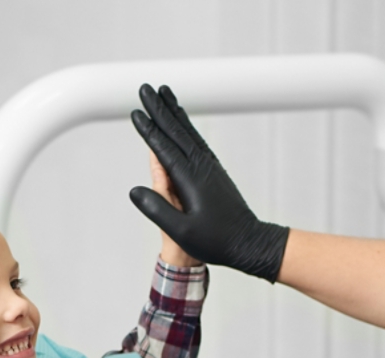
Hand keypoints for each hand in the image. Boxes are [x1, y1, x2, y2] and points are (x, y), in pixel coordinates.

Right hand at [129, 84, 288, 281]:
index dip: (149, 129)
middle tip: (146, 89)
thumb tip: (134, 191)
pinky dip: (186, 127)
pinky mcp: (214, 171)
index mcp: (191, 179)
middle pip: (176, 130)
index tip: (136, 112)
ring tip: (164, 95)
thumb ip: (157, 210)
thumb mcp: (181, 232)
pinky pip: (196, 141)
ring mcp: (210, 167)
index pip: (164, 147)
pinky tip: (182, 123)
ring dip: (174, 112)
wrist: (250, 242)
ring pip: (188, 132)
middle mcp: (202, 166)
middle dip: (159, 108)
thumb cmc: (216, 241)